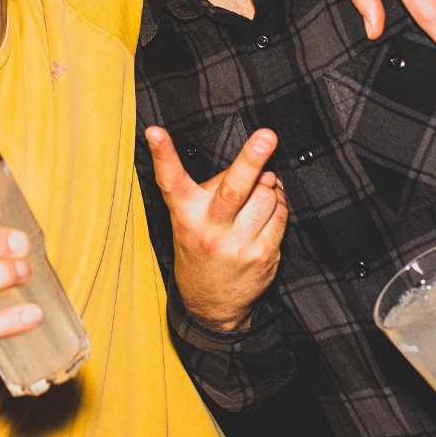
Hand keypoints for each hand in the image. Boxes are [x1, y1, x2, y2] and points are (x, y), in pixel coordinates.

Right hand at [145, 126, 287, 330]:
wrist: (211, 304)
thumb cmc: (201, 246)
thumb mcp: (192, 218)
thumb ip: (216, 187)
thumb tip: (259, 167)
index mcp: (186, 215)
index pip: (171, 181)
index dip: (163, 155)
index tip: (154, 132)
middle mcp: (210, 230)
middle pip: (234, 189)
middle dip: (252, 159)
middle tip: (267, 136)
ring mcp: (239, 245)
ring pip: (266, 195)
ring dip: (268, 186)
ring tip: (258, 192)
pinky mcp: (263, 255)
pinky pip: (281, 213)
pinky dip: (278, 204)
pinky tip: (266, 211)